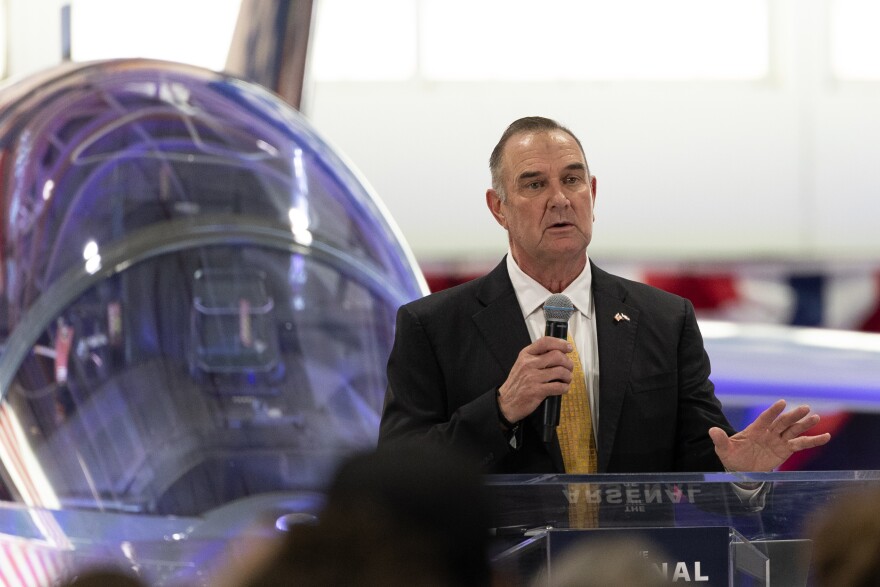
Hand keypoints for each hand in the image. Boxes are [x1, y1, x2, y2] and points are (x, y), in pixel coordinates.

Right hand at [497, 336, 573, 423]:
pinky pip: (559, 387)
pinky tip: (563, 388)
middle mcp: (529, 364)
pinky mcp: (537, 391)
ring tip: (566, 379)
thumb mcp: (522, 364)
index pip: (545, 342)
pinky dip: (565, 388)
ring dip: (568, 376)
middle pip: (557, 356)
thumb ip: (537, 357)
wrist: (506, 402)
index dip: (560, 343)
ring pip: (560, 371)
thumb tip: (559, 352)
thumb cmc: (517, 383)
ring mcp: (533, 377)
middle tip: (569, 368)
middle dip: (568, 362)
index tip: (569, 348)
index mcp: (526, 355)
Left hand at [709, 399, 831, 471]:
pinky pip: (800, 444)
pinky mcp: (785, 450)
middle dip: (793, 416)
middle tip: (805, 408)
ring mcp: (778, 440)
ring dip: (804, 425)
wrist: (740, 470)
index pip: (765, 418)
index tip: (781, 403)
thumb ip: (720, 440)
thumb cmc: (732, 456)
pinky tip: (825, 437)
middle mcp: (768, 433)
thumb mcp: (724, 449)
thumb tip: (711, 431)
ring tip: (816, 418)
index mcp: (754, 429)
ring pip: (793, 431)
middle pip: (782, 422)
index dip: (772, 411)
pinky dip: (813, 440)